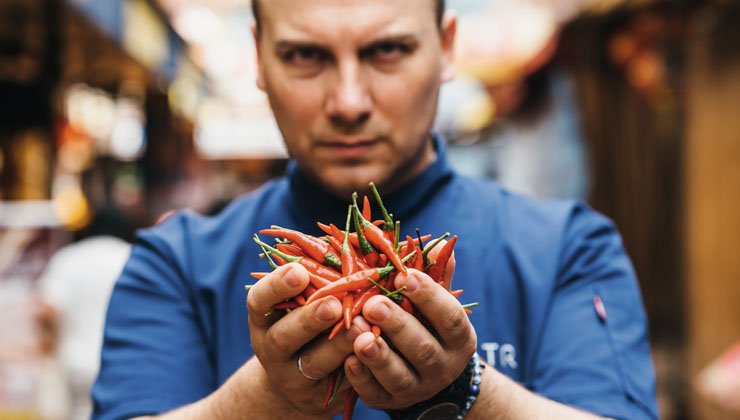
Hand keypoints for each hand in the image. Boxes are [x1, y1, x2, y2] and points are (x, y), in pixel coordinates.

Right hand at [246, 263, 369, 415]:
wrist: (300, 383)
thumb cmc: (307, 325)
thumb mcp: (301, 302)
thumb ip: (319, 276)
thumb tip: (354, 236)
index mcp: (265, 318)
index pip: (260, 300)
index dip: (276, 286)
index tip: (299, 271)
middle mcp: (272, 348)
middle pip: (284, 336)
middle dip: (309, 319)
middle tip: (333, 305)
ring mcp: (294, 377)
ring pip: (315, 364)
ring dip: (339, 346)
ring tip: (362, 329)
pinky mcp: (319, 399)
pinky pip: (340, 384)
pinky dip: (359, 368)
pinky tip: (377, 353)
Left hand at [343, 268, 476, 409]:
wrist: (424, 374)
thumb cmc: (426, 323)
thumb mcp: (436, 302)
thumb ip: (435, 276)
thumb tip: (439, 245)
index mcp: (458, 338)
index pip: (450, 317)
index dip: (429, 296)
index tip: (403, 275)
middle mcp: (442, 367)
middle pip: (423, 348)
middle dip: (398, 325)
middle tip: (373, 303)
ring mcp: (416, 388)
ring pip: (399, 377)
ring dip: (377, 355)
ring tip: (356, 331)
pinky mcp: (389, 402)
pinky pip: (375, 394)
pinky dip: (361, 378)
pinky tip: (347, 360)